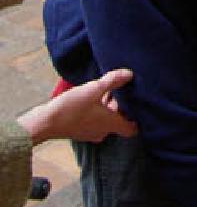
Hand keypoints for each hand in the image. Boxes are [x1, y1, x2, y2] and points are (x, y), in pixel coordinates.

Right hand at [17, 69, 137, 145]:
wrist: (45, 122)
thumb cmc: (72, 107)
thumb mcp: (94, 89)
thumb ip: (113, 80)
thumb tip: (130, 74)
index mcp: (110, 124)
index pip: (131, 129)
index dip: (138, 119)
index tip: (140, 105)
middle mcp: (103, 132)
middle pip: (119, 120)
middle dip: (121, 105)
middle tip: (122, 88)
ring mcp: (90, 132)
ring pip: (106, 118)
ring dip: (108, 105)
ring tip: (107, 88)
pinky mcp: (80, 130)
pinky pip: (95, 119)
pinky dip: (97, 109)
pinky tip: (92, 95)